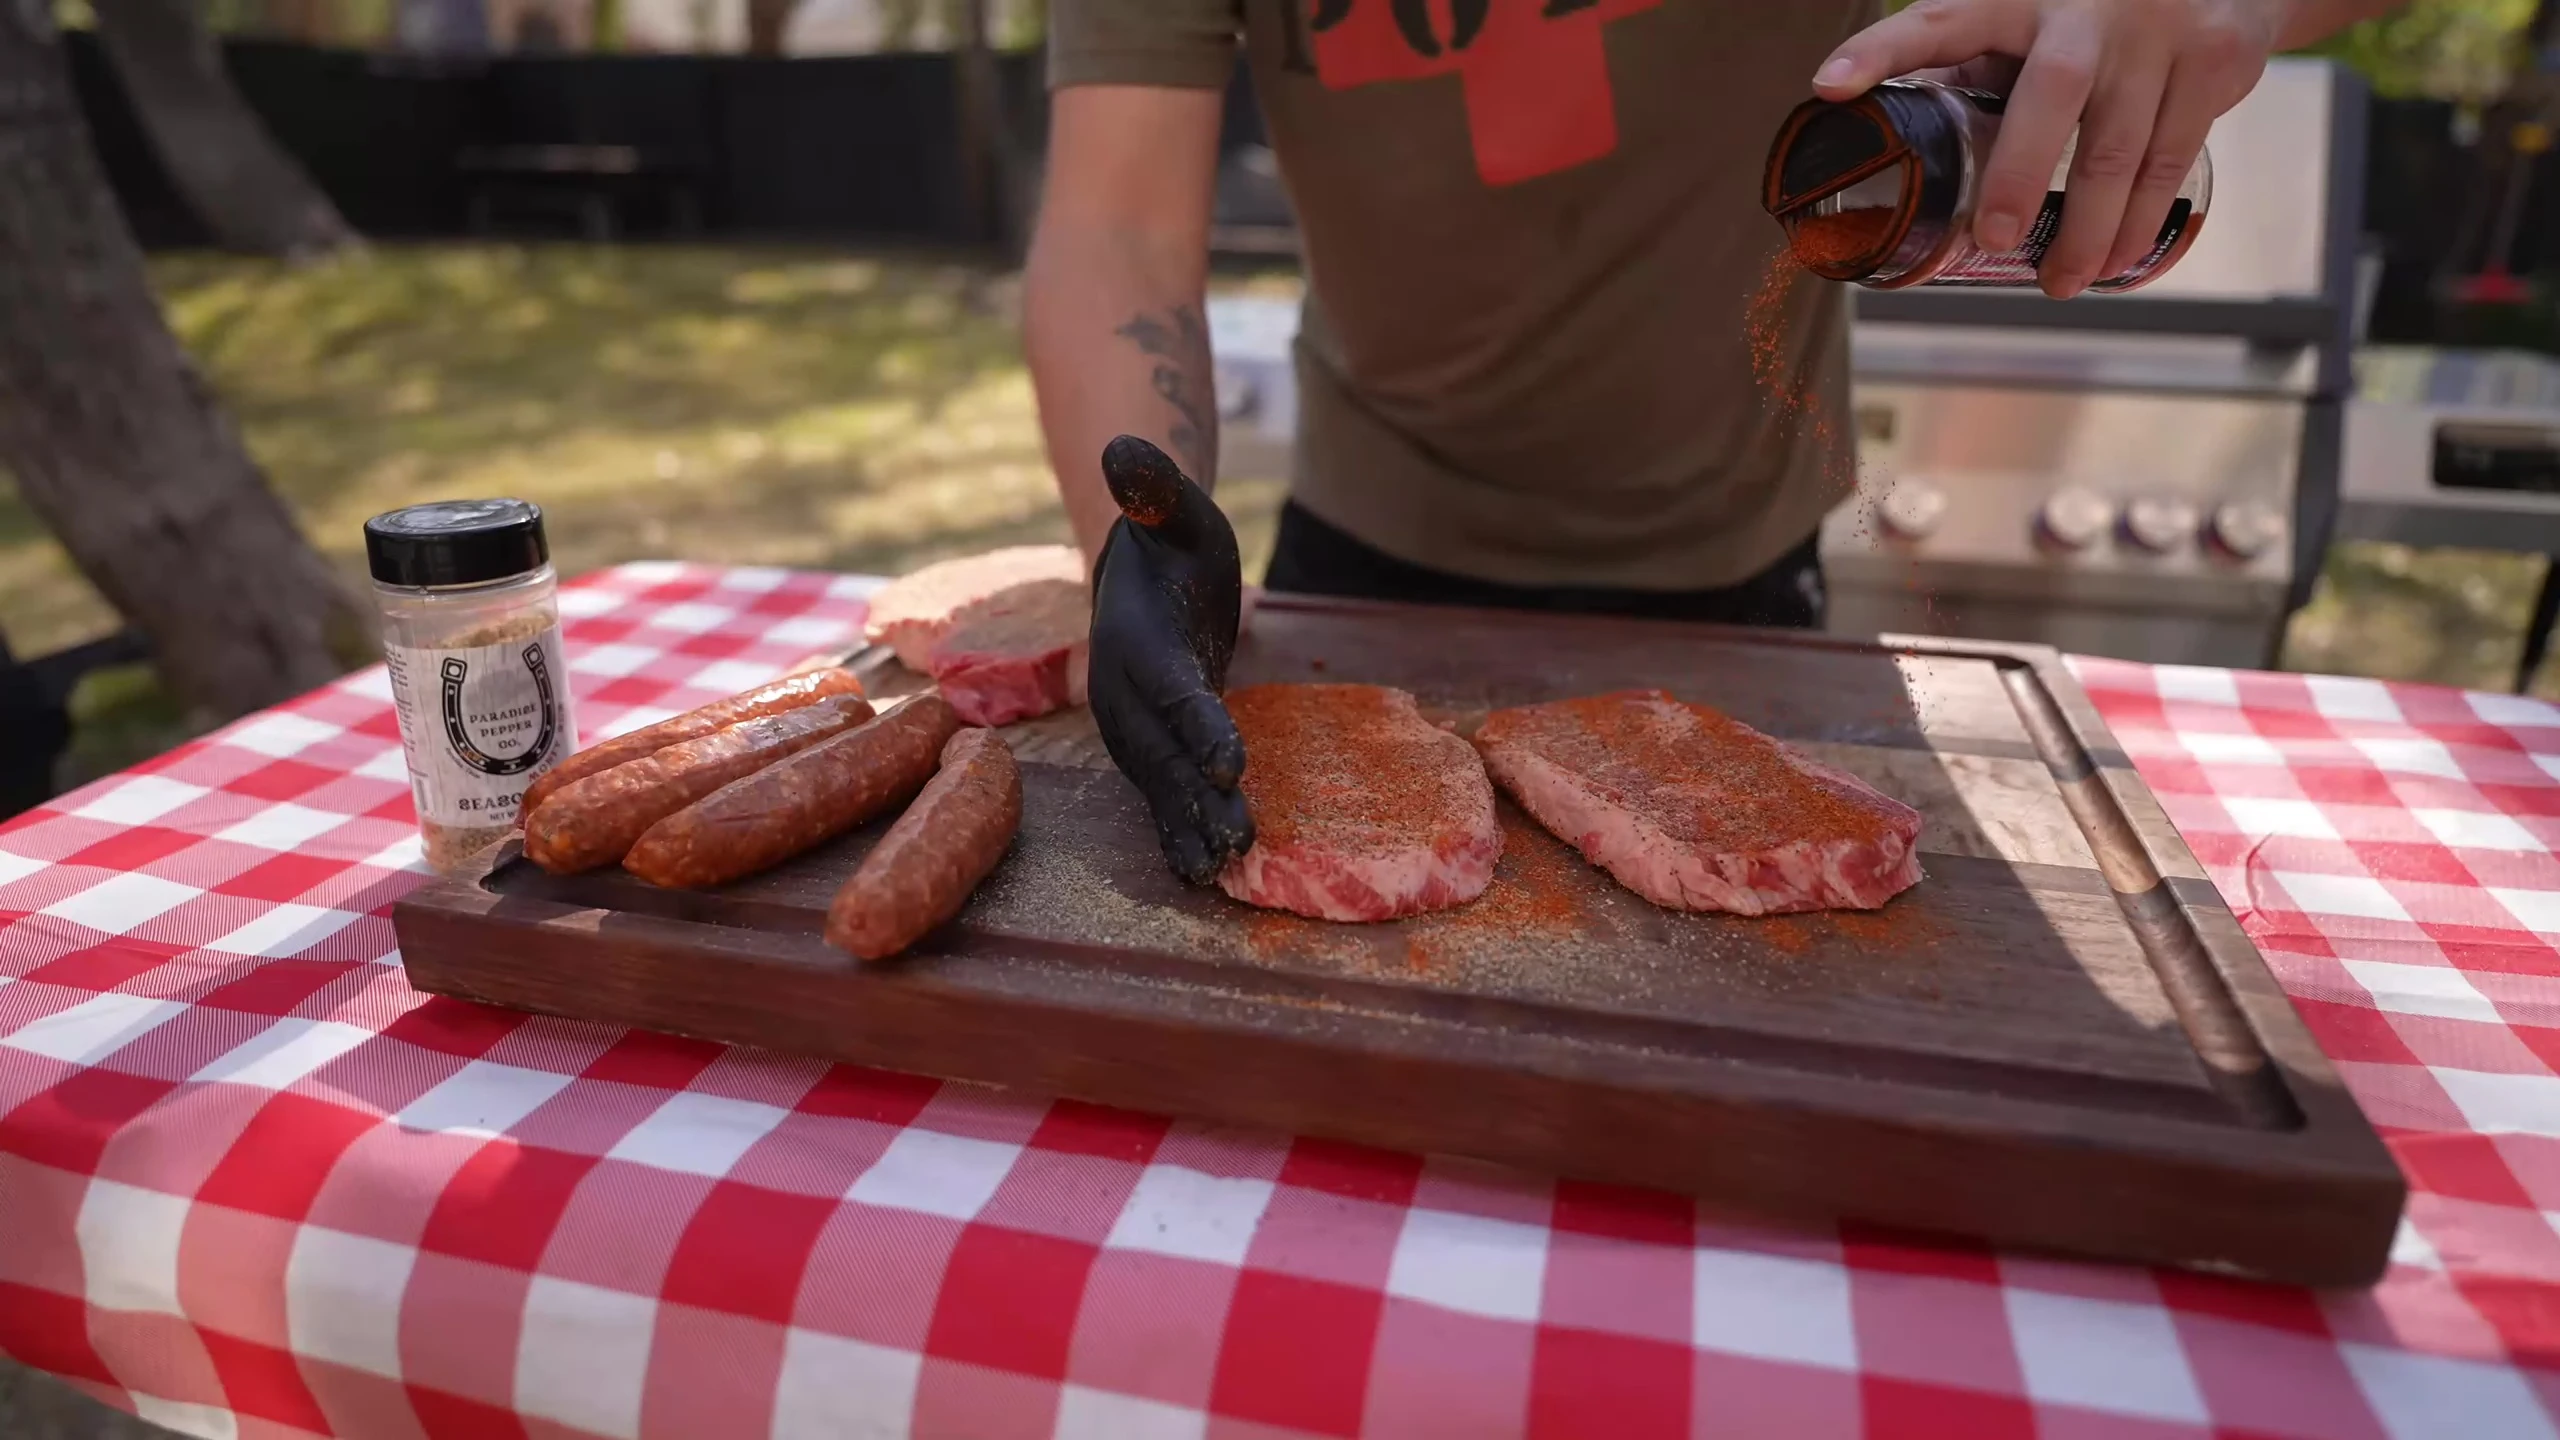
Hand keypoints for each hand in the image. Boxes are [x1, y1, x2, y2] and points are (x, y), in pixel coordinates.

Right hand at [1087, 435, 1253, 882]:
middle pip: (1164, 752)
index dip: (1196, 723)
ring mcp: (1133, 729)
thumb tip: (1122, 448)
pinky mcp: (1149, 750)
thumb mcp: (1174, 509)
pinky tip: (1208, 872)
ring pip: (1161, 785)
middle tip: (1239, 836)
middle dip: (1198, 797)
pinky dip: (1181, 833)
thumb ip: (1154, 489)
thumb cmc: (1169, 539)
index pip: (1170, 687)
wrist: (1135, 577)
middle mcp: (1125, 694)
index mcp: (1137, 641)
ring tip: (1222, 871)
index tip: (1228, 759)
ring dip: (1189, 827)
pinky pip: (1164, 797)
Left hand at [1812, 0, 2286, 297]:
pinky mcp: (2213, 61)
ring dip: (2086, 230)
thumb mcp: (2029, 15)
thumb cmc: (2093, 10)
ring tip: (2059, 282)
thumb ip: (1972, 59)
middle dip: (2019, 175)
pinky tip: (2115, 257)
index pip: (1936, 20)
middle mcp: (2085, 9)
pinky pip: (2172, 157)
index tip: (1829, 87)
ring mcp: (2156, 33)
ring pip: (2118, 147)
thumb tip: (1883, 123)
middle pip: (2051, 93)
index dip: (1880, 51)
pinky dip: (2140, 219)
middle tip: (1993, 238)